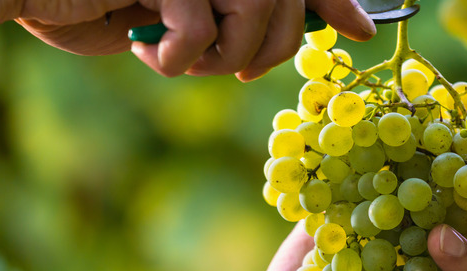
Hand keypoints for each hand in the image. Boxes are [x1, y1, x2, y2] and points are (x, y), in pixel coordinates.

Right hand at [11, 0, 375, 79]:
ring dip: (224, 57)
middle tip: (237, 67)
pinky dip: (179, 59)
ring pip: (254, 11)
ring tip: (187, 62)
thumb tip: (315, 21)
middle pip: (284, 1)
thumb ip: (237, 11)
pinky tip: (145, 52)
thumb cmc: (104, 1)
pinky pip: (201, 29)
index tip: (363, 28)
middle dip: (271, 50)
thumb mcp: (183, 11)